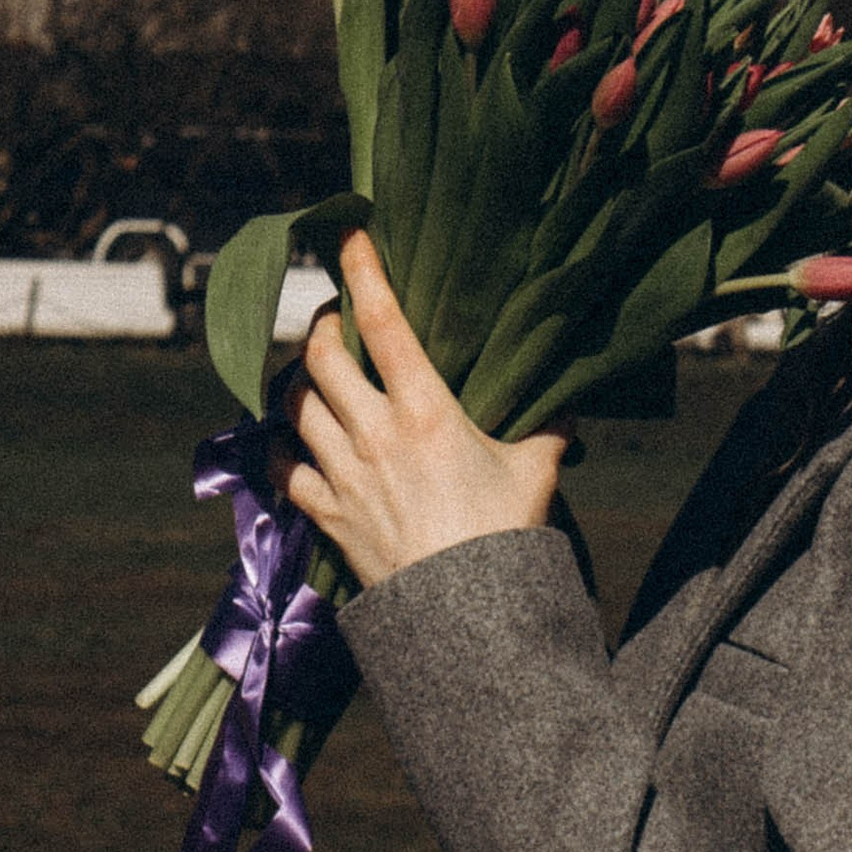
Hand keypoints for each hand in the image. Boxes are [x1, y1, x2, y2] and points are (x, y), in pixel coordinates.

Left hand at [280, 231, 568, 589]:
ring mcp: (342, 474)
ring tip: (314, 374)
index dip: (362, 271)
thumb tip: (566, 404)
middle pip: (320, 357)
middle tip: (335, 321)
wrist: (464, 616)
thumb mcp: (536, 472)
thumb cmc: (505, 538)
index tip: (347, 234)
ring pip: (295, 406)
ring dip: (299, 382)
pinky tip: (297, 439)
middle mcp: (374, 433)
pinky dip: (285, 444)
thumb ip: (548, 430)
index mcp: (427, 410)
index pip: (384, 322)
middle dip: (321, 328)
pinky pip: (285, 465)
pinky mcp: (325, 513)